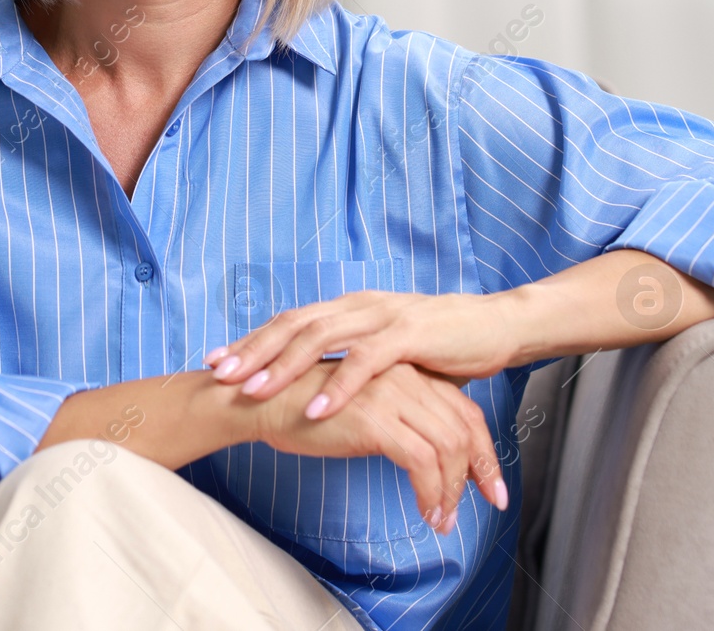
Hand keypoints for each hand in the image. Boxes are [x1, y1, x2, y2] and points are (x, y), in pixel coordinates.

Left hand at [206, 291, 520, 421]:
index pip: (290, 321)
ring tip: (254, 390)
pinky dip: (337, 385)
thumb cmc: (440, 343)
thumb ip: (352, 360)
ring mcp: (382, 317)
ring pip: (320, 338)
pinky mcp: (410, 335)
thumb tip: (316, 383)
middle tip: (219, 374)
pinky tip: (315, 407)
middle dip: (253, 350)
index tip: (216, 360)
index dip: (252, 340)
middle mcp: (358, 306)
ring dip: (283, 365)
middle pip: (293, 325)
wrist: (497, 325)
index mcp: (349, 308)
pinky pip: (366, 362)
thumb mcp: (386, 351)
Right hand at [253, 359, 507, 531]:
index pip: (460, 408)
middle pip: (464, 425)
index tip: (489, 482)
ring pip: (449, 445)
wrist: (255, 400)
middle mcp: (403, 376)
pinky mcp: (375, 420)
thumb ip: (392, 411)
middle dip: (483, 468)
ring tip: (444, 518)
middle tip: (491, 501)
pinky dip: (432, 493)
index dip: (480, 447)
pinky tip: (427, 513)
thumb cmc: (298, 406)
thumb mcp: (359, 402)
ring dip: (454, 489)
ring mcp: (391, 395)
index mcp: (402, 369)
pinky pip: (423, 461)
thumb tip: (420, 445)